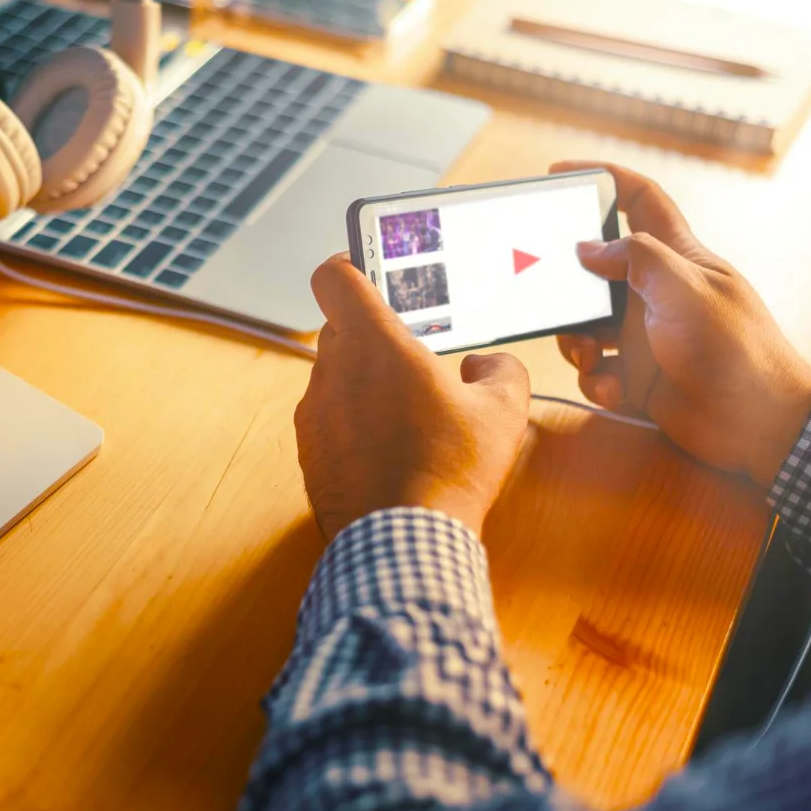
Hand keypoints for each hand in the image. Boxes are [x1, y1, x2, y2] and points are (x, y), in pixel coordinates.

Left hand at [295, 254, 532, 540]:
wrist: (404, 545)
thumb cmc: (450, 472)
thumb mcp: (501, 410)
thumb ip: (499, 369)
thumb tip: (484, 364)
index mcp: (373, 344)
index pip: (333, 276)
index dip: (349, 265)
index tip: (370, 271)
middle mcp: (331, 373)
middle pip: (341, 328)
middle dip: (374, 335)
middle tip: (413, 355)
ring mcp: (313, 416)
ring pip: (335, 377)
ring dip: (364, 384)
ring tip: (409, 413)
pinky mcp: (309, 454)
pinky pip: (329, 421)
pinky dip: (353, 424)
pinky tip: (391, 450)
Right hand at [552, 162, 810, 489]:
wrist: (760, 425)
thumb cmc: (735, 349)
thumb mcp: (685, 289)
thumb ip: (635, 258)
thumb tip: (587, 249)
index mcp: (677, 258)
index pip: (641, 200)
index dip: (604, 178)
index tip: (561, 174)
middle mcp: (658, 293)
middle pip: (597, 272)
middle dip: (570, 287)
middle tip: (557, 300)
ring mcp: (647, 337)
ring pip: (588, 326)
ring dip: (578, 342)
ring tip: (590, 358)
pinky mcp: (640, 378)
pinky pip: (599, 372)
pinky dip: (597, 381)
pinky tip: (614, 390)